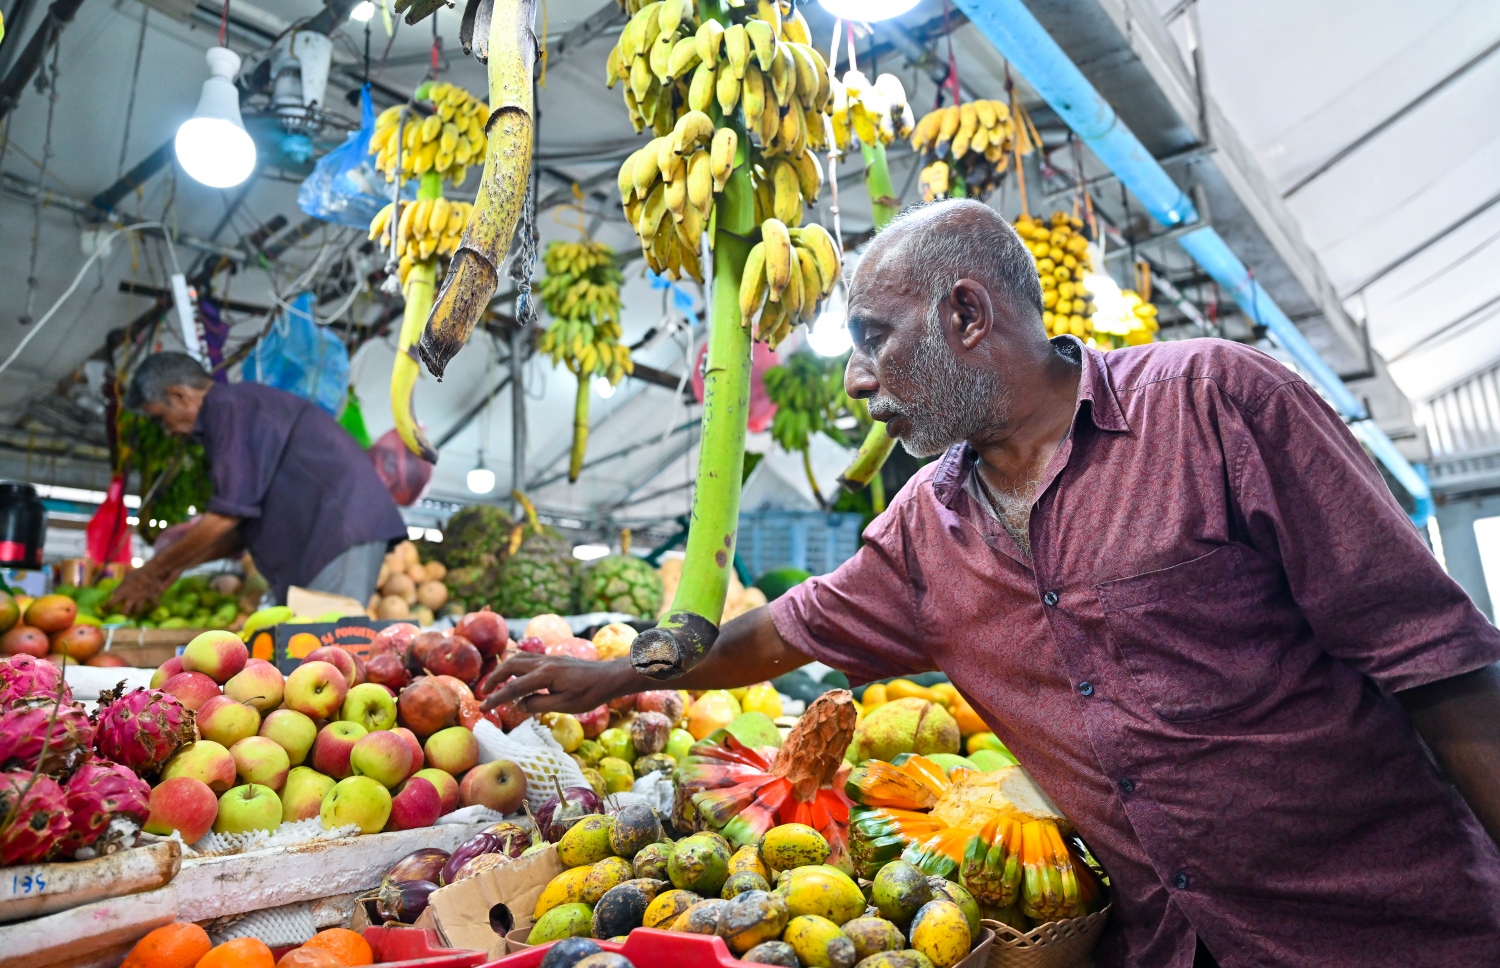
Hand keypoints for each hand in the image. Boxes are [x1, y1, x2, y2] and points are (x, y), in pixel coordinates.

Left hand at [108, 568, 167, 615]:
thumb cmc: (137, 573)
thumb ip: (122, 587)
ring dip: (137, 612)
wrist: (152, 571)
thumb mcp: (126, 579)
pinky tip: (154, 605)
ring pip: (138, 611)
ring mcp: (141, 599)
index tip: (103, 609)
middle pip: (124, 612)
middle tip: (122, 615)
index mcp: (122, 592)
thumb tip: (115, 592)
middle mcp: (131, 598)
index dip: (105, 608)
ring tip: (136, 612)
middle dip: (123, 615)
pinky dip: (154, 605)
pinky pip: (154, 605)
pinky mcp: (152, 598)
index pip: (110, 603)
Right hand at [480, 652, 636, 715]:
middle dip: (493, 678)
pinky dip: (515, 664)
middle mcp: (543, 662)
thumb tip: (519, 705)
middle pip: (510, 666)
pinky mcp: (553, 659)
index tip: (483, 708)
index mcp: (544, 675)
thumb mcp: (565, 705)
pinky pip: (528, 658)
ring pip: (518, 658)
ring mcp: (548, 658)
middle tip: (483, 693)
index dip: (496, 698)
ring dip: (503, 669)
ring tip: (494, 682)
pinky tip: (514, 673)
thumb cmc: (590, 694)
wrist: (609, 677)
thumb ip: (539, 704)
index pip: (513, 688)